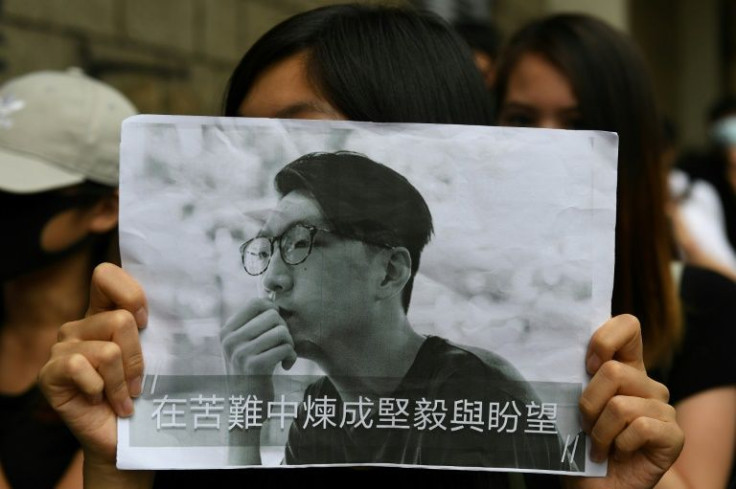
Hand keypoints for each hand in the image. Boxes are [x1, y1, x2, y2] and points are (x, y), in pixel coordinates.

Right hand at [38, 263, 148, 481]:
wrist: (124, 439)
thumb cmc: (143, 395)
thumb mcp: (155, 355)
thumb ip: (155, 328)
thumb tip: (179, 308)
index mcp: (103, 313)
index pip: (106, 275)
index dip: (130, 294)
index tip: (146, 322)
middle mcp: (79, 326)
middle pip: (120, 319)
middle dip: (137, 357)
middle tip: (136, 382)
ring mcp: (61, 349)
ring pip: (108, 350)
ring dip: (122, 381)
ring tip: (122, 397)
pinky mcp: (49, 373)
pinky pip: (82, 367)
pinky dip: (101, 390)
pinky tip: (100, 402)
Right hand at [220, 298, 296, 377]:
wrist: (246, 408)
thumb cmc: (252, 373)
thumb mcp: (244, 347)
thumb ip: (253, 325)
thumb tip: (271, 296)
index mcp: (226, 331)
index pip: (256, 303)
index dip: (273, 310)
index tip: (275, 327)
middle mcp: (230, 340)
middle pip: (273, 316)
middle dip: (284, 329)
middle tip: (281, 344)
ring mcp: (240, 353)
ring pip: (281, 331)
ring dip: (289, 344)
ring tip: (283, 355)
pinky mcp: (255, 367)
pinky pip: (286, 348)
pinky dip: (291, 357)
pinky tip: (285, 366)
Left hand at [566, 315, 683, 488]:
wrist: (595, 485)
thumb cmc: (578, 443)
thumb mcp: (568, 404)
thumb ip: (572, 376)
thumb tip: (553, 351)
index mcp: (624, 368)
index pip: (627, 326)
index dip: (605, 338)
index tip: (585, 364)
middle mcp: (647, 384)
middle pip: (612, 371)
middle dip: (588, 403)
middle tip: (586, 425)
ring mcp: (663, 409)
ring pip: (620, 404)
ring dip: (599, 431)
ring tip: (599, 444)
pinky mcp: (673, 435)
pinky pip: (640, 428)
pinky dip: (618, 445)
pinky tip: (616, 454)